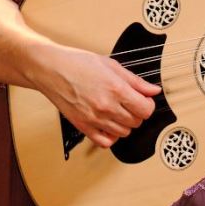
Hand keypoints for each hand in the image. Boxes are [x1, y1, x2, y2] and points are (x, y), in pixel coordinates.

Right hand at [30, 43, 160, 148]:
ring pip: (123, 133)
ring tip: (117, 111)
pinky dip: (111, 136)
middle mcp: (106, 106)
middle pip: (136, 122)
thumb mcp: (111, 65)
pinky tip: (108, 125)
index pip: (146, 110)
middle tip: (130, 103)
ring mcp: (94, 119)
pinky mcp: (82, 126)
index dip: (148, 105)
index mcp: (116, 89)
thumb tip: (153, 90)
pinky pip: (105, 142)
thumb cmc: (77, 63)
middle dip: (137, 113)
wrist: (50, 69)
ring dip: (125, 124)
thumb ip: (136, 81)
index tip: (143, 100)